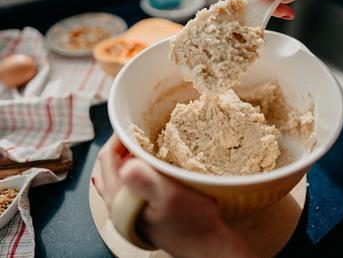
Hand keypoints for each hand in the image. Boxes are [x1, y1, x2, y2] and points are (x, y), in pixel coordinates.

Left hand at [93, 134, 255, 257]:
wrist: (206, 246)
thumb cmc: (192, 222)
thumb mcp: (171, 197)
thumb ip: (146, 181)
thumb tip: (127, 164)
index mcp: (120, 199)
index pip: (107, 158)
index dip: (118, 137)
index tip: (133, 124)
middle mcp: (118, 205)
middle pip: (110, 165)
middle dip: (123, 145)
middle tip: (141, 133)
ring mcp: (128, 209)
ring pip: (120, 174)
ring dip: (130, 157)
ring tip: (147, 146)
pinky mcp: (141, 211)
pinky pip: (131, 183)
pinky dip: (137, 169)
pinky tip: (151, 166)